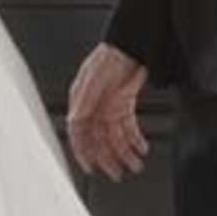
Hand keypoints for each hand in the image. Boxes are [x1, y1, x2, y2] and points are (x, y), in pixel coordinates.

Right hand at [66, 43, 150, 183]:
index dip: (83, 153)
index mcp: (81, 101)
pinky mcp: (123, 104)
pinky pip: (128, 127)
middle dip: (109, 158)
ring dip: (125, 152)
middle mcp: (94, 106)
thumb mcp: (95, 78)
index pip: (79, 134)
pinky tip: (142, 147)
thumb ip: (85, 100)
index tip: (91, 169)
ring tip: (135, 165)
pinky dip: (135, 139)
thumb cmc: (111, 55)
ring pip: (115, 137)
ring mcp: (109, 106)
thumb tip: (74, 121)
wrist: (133, 42)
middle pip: (99, 140)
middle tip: (118, 174)